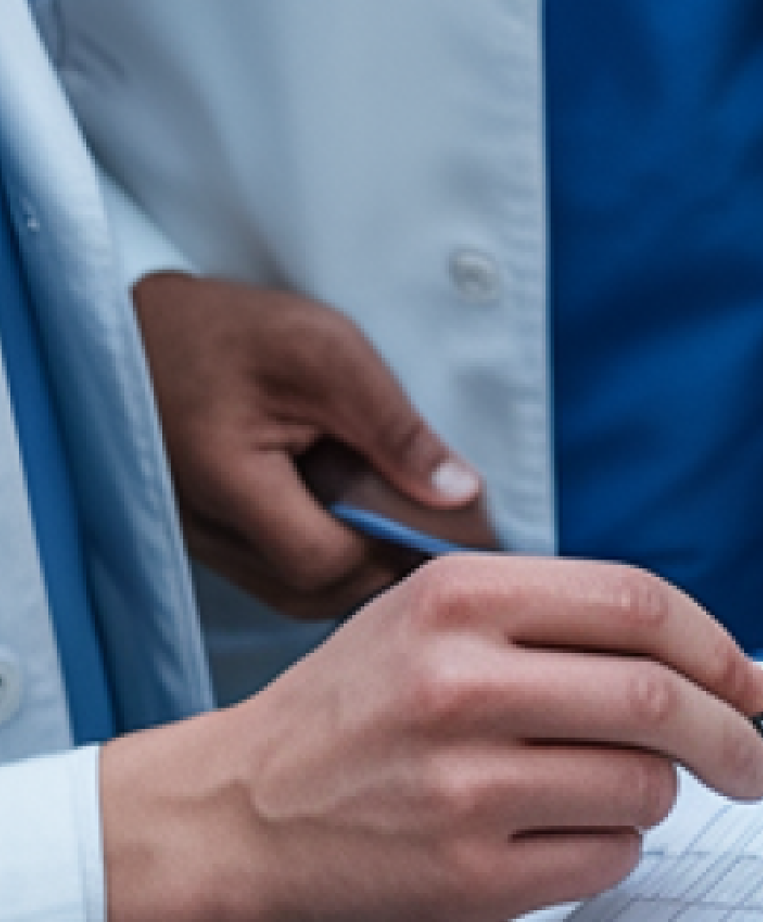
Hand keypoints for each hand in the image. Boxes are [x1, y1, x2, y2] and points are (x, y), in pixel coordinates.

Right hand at [98, 553, 762, 921]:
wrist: (238, 811)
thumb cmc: (352, 710)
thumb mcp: (437, 616)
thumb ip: (561, 620)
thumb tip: (711, 661)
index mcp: (463, 601)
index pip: (640, 605)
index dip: (719, 647)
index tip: (756, 683)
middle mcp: (461, 685)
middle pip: (657, 699)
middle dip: (733, 734)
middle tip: (759, 757)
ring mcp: (462, 787)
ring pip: (641, 785)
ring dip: (663, 793)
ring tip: (624, 790)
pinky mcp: (463, 878)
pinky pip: (602, 862)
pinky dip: (616, 850)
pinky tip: (571, 835)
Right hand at [135, 273, 496, 617]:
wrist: (144, 329)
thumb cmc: (231, 330)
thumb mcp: (327, 352)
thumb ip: (393, 427)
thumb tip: (460, 495)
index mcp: (227, 483)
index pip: (326, 562)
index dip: (395, 548)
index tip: (448, 518)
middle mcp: (204, 532)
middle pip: (314, 592)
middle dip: (381, 564)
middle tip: (431, 516)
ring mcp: (202, 543)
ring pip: (296, 591)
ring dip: (355, 563)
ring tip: (394, 506)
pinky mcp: (208, 538)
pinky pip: (276, 570)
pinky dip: (323, 550)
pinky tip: (350, 506)